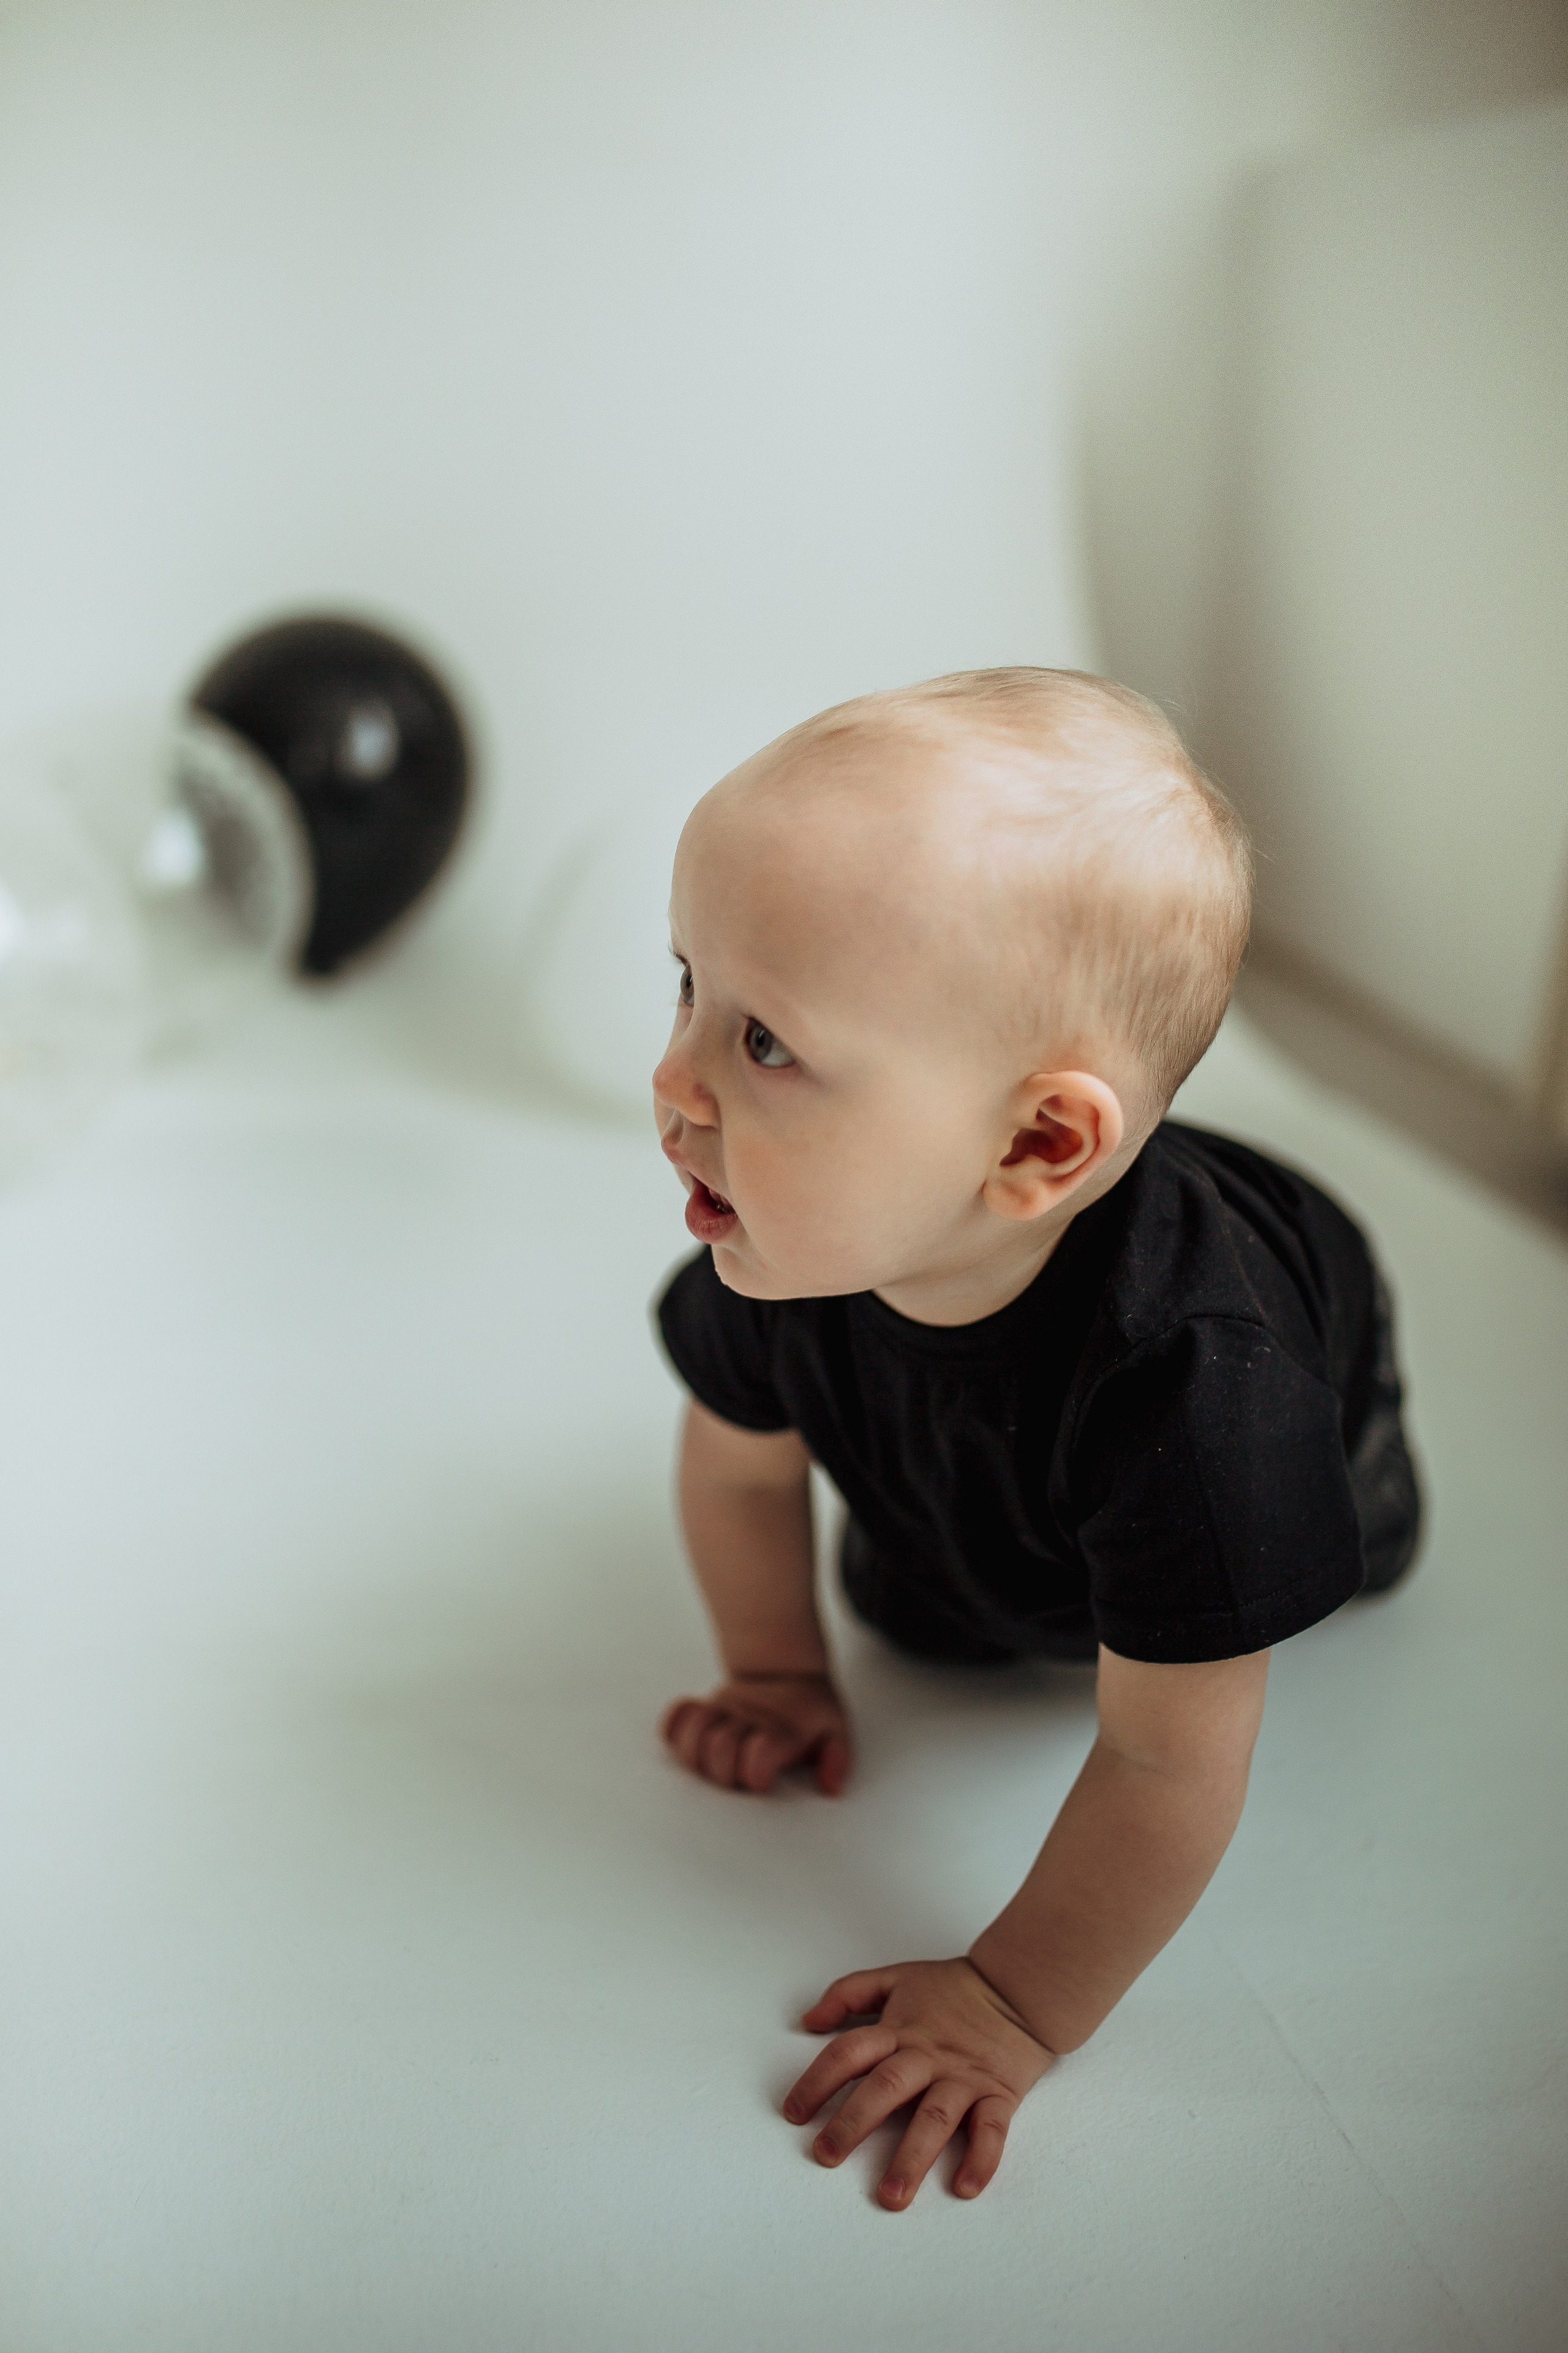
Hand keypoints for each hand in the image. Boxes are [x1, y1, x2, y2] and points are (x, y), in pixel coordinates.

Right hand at [660, 1671, 852, 1795]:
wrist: (786, 1668)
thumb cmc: (809, 1711)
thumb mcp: (836, 1730)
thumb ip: (837, 1760)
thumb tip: (830, 1788)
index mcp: (782, 1730)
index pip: (760, 1752)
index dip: (756, 1774)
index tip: (764, 1782)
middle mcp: (749, 1719)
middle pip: (720, 1748)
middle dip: (725, 1775)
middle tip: (737, 1778)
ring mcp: (723, 1710)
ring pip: (693, 1732)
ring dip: (697, 1757)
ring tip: (712, 1764)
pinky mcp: (704, 1706)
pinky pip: (676, 1716)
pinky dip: (675, 1731)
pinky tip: (690, 1741)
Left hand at [783, 1957, 1054, 2207]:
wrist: (1020, 1986)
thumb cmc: (954, 1988)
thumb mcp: (897, 1977)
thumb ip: (849, 1993)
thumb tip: (808, 2020)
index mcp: (899, 2030)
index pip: (849, 2053)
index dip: (817, 2080)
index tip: (793, 2113)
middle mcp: (928, 2056)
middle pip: (885, 2088)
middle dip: (853, 2124)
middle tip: (826, 2156)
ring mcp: (964, 2078)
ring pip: (934, 2119)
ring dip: (911, 2158)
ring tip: (890, 2196)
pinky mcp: (999, 2095)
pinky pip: (991, 2130)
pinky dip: (980, 2159)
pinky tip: (963, 2187)